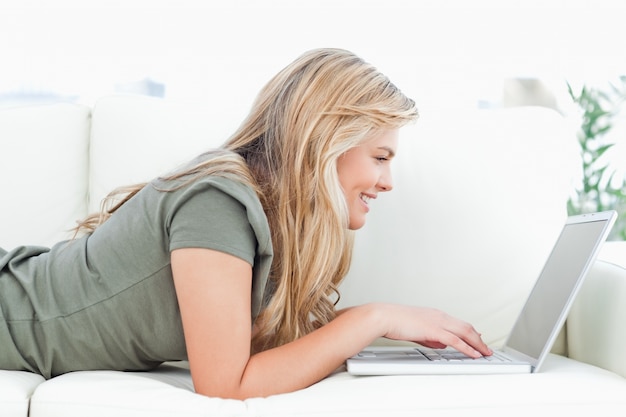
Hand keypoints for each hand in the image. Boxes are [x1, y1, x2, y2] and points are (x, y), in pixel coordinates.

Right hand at [373, 303, 491, 357]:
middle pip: (466, 327)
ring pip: (465, 332)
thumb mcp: (416, 330)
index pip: (458, 323)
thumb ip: (430, 337)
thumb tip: (440, 345)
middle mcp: (439, 316)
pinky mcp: (434, 330)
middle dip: (478, 339)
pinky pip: (455, 340)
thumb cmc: (395, 322)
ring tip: (485, 353)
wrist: (384, 317)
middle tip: (486, 348)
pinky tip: (473, 354)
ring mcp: (438, 322)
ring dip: (477, 344)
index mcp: (435, 314)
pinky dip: (467, 348)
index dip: (470, 332)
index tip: (478, 339)